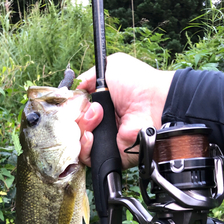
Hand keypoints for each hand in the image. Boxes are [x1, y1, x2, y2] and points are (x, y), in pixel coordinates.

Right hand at [77, 52, 174, 168]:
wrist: (153, 102)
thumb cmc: (137, 83)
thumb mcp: (110, 67)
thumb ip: (89, 76)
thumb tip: (75, 90)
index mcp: (98, 106)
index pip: (72, 111)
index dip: (70, 107)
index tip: (76, 100)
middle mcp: (98, 124)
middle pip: (70, 127)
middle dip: (76, 116)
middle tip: (94, 108)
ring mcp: (102, 141)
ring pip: (74, 142)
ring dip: (82, 127)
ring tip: (98, 117)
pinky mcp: (108, 155)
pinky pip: (86, 156)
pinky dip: (85, 146)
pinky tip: (92, 135)